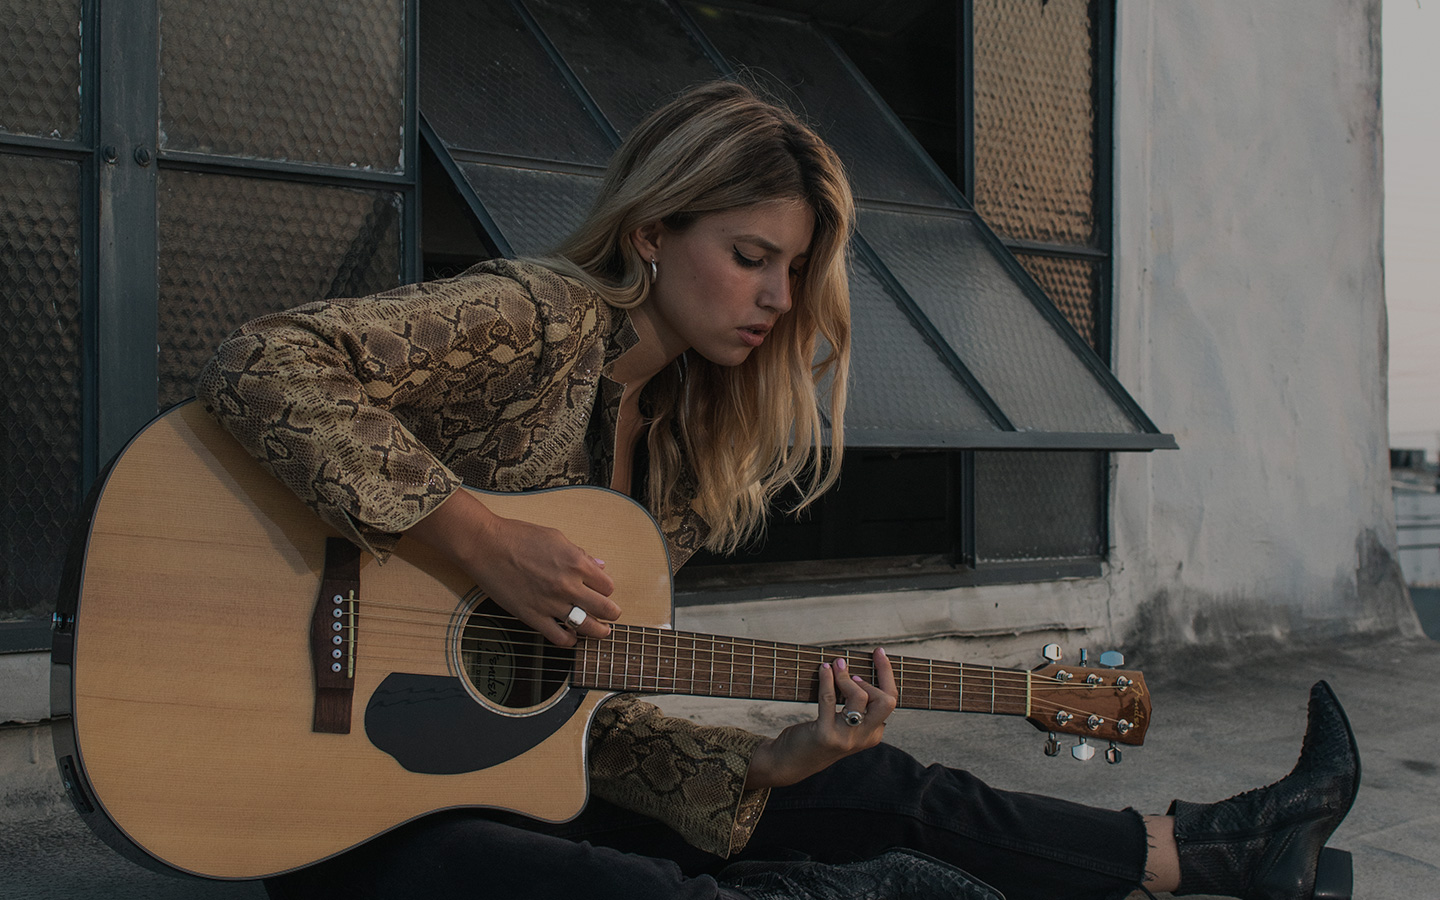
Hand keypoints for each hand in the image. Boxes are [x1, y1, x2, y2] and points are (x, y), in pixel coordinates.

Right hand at [405, 490, 619, 645]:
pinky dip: (569, 640)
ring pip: (586, 626)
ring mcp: (551, 604)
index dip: (607, 589)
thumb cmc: (518, 536)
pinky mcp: (533, 616)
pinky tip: (571, 637)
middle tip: (612, 615)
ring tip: (601, 632)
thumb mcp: (556, 537)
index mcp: (576, 563)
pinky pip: (558, 637)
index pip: (607, 585)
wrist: (486, 546)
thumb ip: (580, 554)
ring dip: (598, 631)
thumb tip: (599, 565)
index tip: (603, 590)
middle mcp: (568, 586)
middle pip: (604, 608)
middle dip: (612, 613)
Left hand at [744, 648, 897, 788]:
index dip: (886, 673)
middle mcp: (864, 737)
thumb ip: (856, 706)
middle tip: (853, 669)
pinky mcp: (826, 734)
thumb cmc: (819, 735)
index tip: (879, 653)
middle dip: (876, 676)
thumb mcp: (845, 724)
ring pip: (860, 697)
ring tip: (836, 667)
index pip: (891, 701)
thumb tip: (855, 669)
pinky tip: (823, 669)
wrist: (792, 762)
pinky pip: (830, 699)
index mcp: (873, 733)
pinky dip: (827, 679)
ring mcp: (846, 737)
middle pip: (886, 702)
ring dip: (846, 677)